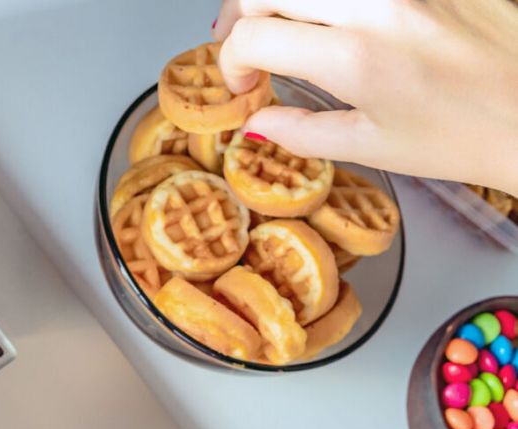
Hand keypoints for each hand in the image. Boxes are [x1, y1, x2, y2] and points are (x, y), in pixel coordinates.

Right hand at [213, 0, 517, 194]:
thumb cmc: (465, 137)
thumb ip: (300, 132)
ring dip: (282, 0)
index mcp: (355, 58)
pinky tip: (329, 15)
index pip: (253, 37)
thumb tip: (255, 123)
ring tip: (282, 24)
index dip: (230, 63)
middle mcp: (378, 7)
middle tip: (244, 46)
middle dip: (241, 17)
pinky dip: (331, 0)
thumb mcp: (371, 147)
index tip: (243, 85)